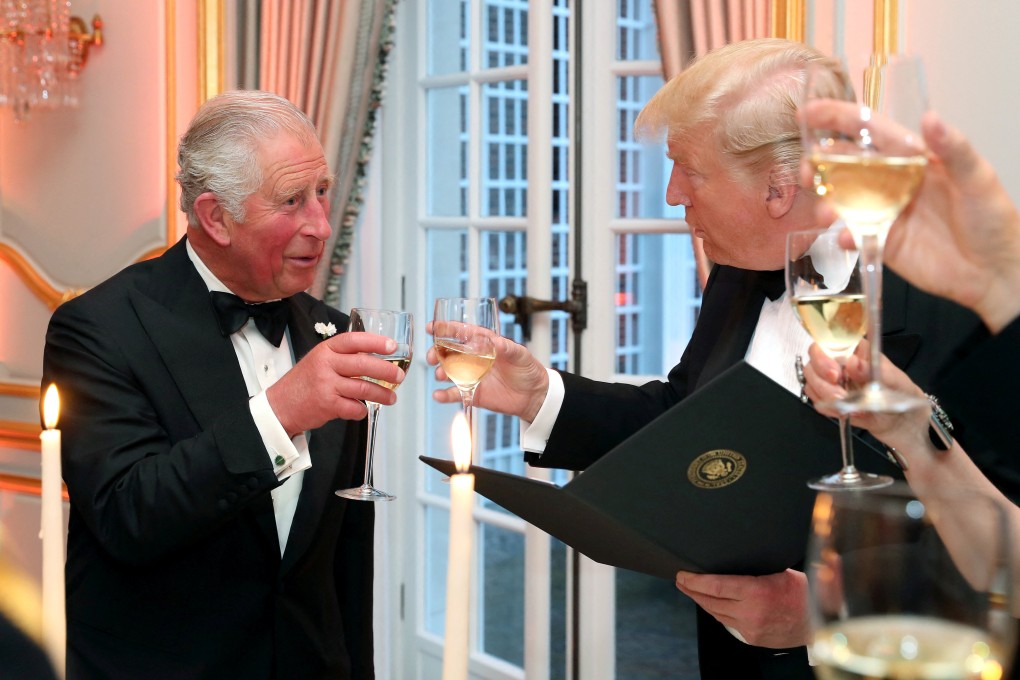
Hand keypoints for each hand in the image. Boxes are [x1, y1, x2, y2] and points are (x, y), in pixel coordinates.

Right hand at [267, 332, 404, 436]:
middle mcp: (326, 365)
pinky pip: (354, 408)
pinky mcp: (327, 405)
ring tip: (391, 398)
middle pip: (363, 365)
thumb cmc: (304, 382)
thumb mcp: (319, 360)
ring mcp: (326, 385)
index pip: (354, 340)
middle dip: (386, 371)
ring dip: (382, 395)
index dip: (375, 342)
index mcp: (326, 350)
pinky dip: (361, 410)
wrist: (280, 406)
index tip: (392, 346)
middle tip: (399, 376)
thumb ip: (342, 357)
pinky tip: (361, 410)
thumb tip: (375, 356)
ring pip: (363, 389)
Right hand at [426, 322, 548, 421]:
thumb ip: (508, 348)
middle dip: (437, 352)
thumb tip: (495, 341)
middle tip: (432, 357)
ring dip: (440, 372)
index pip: (462, 333)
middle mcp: (474, 358)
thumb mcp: (521, 355)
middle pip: (449, 352)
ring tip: (441, 375)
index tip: (432, 327)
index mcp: (484, 344)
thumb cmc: (528, 370)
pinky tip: (438, 395)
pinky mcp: (472, 393)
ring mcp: (471, 376)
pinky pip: (455, 394)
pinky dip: (444, 395)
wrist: (534, 396)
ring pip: (449, 372)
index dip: (446, 329)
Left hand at [675, 569, 810, 648]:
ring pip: (716, 613)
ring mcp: (750, 627)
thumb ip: (767, 559)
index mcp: (757, 592)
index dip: (695, 581)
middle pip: (710, 601)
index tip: (683, 575)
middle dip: (691, 590)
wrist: (822, 624)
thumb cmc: (807, 594)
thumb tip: (755, 539)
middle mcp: (750, 612)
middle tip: (681, 581)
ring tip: (691, 590)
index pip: (716, 586)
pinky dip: (717, 612)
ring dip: (702, 601)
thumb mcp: (787, 570)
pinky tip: (712, 604)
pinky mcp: (752, 637)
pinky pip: (728, 623)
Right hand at [801, 102, 1019, 332]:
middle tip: (807, 171)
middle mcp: (894, 181)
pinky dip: (845, 234)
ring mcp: (885, 211)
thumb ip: (954, 149)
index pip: (871, 131)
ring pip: (843, 199)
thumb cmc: (994, 221)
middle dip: (820, 163)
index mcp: (914, 158)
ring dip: (827, 202)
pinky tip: (847, 237)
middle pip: (846, 164)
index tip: (810, 112)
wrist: (994, 272)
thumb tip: (931, 118)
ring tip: (824, 212)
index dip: (839, 119)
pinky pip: (854, 234)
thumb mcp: (979, 179)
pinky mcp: (882, 240)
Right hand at [802, 341, 927, 449]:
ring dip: (827, 398)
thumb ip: (872, 370)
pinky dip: (831, 410)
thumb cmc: (901, 392)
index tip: (835, 375)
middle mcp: (838, 363)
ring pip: (811, 385)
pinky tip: (850, 412)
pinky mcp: (830, 401)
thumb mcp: (893, 379)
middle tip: (841, 396)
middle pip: (811, 365)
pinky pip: (818, 403)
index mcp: (853, 350)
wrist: (903, 420)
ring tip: (851, 407)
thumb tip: (852, 362)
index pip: (824, 344)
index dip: (822, 358)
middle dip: (823, 383)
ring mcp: (832, 383)